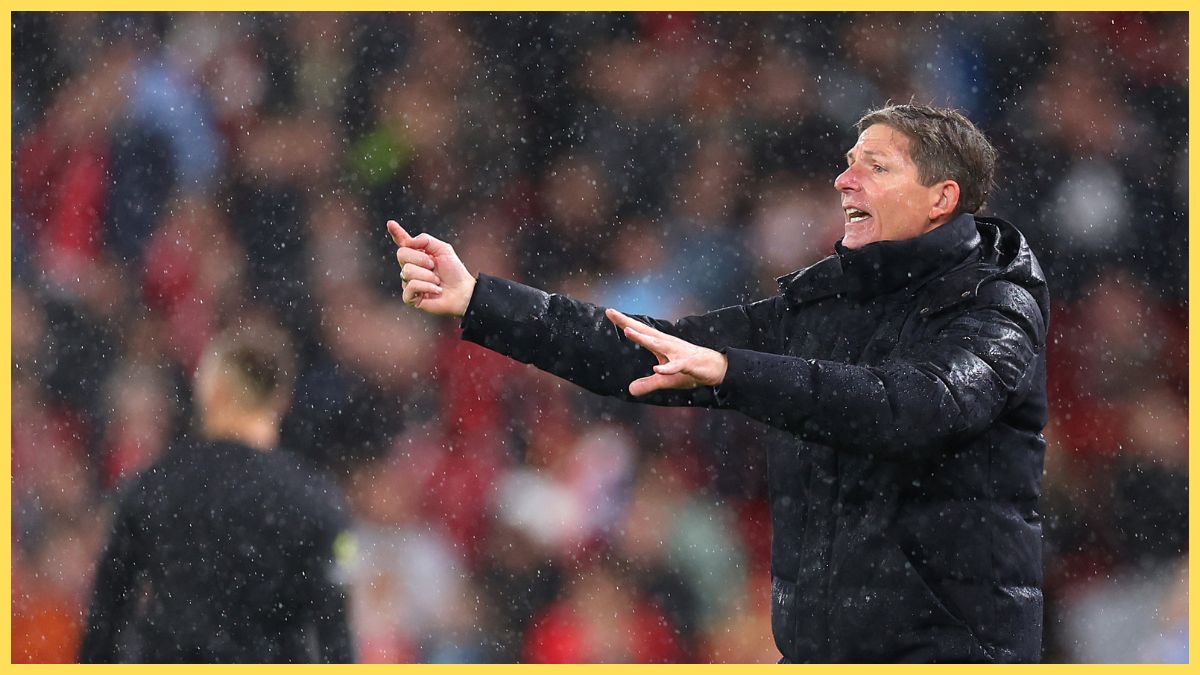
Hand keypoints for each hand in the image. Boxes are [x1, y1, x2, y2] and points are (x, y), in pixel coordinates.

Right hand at [387, 220, 475, 316]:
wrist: (463, 292)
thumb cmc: (454, 271)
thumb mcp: (443, 249)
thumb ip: (425, 240)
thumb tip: (408, 242)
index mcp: (418, 254)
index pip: (403, 242)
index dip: (396, 233)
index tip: (390, 223)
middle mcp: (410, 267)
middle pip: (401, 254)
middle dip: (420, 259)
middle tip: (433, 266)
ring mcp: (408, 282)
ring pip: (407, 271)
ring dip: (428, 276)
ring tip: (437, 281)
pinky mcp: (410, 297)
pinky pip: (411, 286)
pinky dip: (427, 286)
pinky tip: (436, 290)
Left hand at [605, 308, 727, 395]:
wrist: (717, 368)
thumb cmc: (691, 369)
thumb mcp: (666, 380)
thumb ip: (648, 383)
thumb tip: (630, 390)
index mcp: (661, 345)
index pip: (640, 331)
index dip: (624, 322)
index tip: (609, 312)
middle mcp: (668, 344)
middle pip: (644, 331)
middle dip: (627, 322)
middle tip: (610, 312)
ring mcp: (678, 353)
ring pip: (658, 344)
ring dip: (643, 338)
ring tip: (628, 331)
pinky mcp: (689, 364)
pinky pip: (677, 366)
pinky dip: (668, 368)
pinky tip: (658, 369)